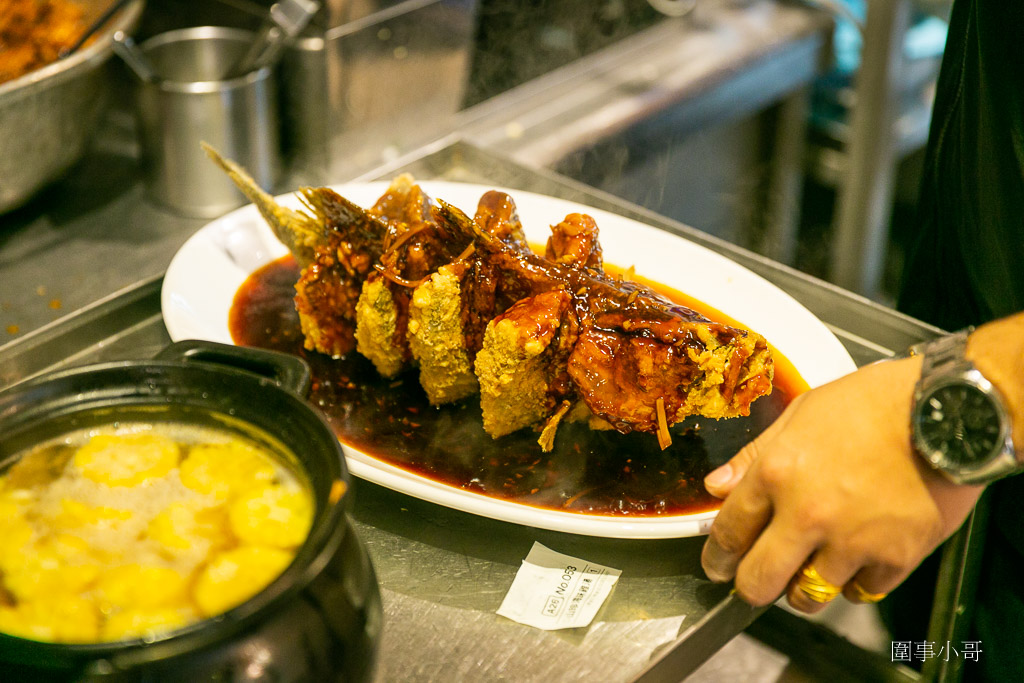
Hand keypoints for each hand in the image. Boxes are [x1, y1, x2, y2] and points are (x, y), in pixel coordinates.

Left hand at [700, 356, 983, 612]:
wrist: (947, 411)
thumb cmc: (874, 402)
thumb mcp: (802, 413)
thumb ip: (754, 456)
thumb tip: (716, 487)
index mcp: (776, 473)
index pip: (728, 533)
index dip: (717, 556)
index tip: (718, 565)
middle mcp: (807, 514)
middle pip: (758, 581)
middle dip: (749, 586)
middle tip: (753, 580)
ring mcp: (851, 541)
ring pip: (808, 596)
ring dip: (803, 587)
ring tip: (809, 567)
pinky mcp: (894, 558)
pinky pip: (861, 592)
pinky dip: (855, 582)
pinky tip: (856, 559)